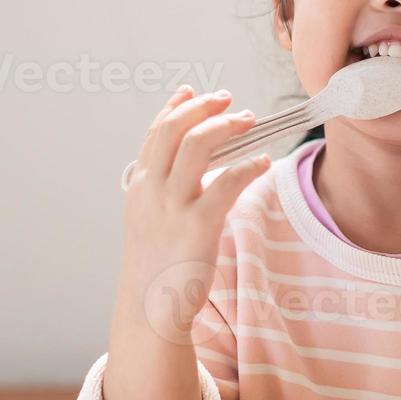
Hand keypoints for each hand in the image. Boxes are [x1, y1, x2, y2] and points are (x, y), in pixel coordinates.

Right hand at [117, 85, 272, 344]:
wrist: (151, 308)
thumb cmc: (157, 262)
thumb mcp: (147, 218)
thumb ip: (160, 185)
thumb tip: (185, 156)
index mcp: (138, 186)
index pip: (155, 133)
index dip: (174, 107)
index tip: (191, 91)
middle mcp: (152, 191)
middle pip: (175, 130)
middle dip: (203, 108)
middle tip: (228, 101)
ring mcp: (173, 208)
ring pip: (197, 146)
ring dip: (226, 127)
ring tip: (248, 122)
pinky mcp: (198, 226)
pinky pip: (227, 182)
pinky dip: (248, 165)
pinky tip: (262, 161)